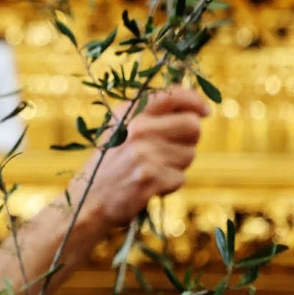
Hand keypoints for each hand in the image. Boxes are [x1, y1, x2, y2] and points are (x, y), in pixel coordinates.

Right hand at [68, 86, 208, 232]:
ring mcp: (144, 153)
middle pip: (192, 125)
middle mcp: (137, 128)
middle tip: (172, 149)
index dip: (195, 101)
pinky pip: (180, 178)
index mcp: (130, 111)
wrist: (89, 200)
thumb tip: (193, 108)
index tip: (204, 111)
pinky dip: (169, 185)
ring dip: (177, 165)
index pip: (173, 94)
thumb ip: (150, 115)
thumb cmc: (110, 164)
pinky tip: (149, 185)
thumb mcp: (121, 129)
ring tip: (152, 169)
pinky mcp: (150, 177)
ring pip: (189, 154)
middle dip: (190, 139)